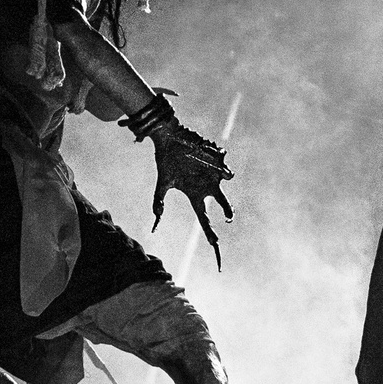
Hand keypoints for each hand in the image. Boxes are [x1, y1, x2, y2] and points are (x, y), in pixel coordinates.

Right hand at [140, 109, 235, 260]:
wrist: (169, 138)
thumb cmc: (166, 160)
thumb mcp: (162, 183)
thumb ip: (159, 203)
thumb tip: (154, 226)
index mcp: (195, 194)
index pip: (204, 218)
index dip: (210, 232)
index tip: (215, 245)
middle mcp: (207, 185)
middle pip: (224, 203)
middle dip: (228, 210)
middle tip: (228, 218)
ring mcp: (214, 171)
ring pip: (228, 176)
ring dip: (223, 175)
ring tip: (218, 172)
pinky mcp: (217, 156)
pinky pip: (223, 159)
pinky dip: (217, 158)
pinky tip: (205, 152)